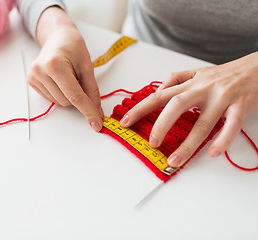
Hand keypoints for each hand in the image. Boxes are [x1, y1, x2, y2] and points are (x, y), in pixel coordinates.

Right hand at [28, 7, 103, 131]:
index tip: (97, 123)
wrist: (57, 36)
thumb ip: (92, 90)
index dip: (88, 111)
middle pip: (66, 101)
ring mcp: (33, 77)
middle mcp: (40, 71)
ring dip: (69, 96)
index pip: (74, 96)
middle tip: (80, 80)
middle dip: (78, 98)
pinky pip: (52, 99)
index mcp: (55, 65)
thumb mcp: (87, 66)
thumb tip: (97, 111)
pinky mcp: (31, 81)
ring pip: (59, 102)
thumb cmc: (73, 47)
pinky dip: (61, 93)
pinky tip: (60, 80)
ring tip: (68, 76)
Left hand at [120, 52, 257, 167]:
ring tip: (175, 160)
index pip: (159, 95)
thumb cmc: (225, 73)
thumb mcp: (198, 72)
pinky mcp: (241, 106)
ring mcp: (222, 97)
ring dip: (188, 144)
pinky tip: (213, 153)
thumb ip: (177, 80)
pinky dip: (223, 140)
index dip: (140, 109)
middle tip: (152, 143)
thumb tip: (158, 91)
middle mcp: (203, 89)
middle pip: (176, 105)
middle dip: (161, 125)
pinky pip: (231, 125)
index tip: (124, 123)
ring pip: (202, 122)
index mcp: (190, 83)